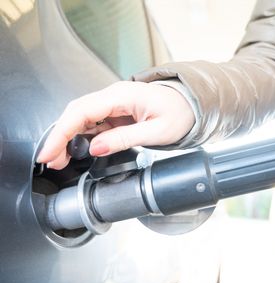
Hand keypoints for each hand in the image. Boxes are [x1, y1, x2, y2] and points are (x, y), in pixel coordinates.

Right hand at [37, 81, 194, 169]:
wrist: (191, 104)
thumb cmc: (181, 113)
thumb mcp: (157, 131)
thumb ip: (125, 138)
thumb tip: (95, 148)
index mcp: (123, 96)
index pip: (82, 111)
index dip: (61, 132)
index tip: (48, 152)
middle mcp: (114, 95)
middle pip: (76, 113)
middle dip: (59, 137)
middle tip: (51, 161)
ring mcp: (114, 102)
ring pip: (81, 117)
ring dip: (68, 138)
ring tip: (60, 160)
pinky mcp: (116, 111)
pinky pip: (93, 122)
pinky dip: (81, 136)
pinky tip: (77, 150)